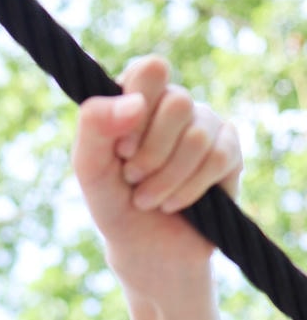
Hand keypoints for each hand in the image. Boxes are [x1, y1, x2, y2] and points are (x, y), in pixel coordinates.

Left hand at [72, 56, 241, 289]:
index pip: (150, 69)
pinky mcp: (229, 150)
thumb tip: (134, 102)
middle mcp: (174, 103)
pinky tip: (174, 204)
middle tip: (132, 178)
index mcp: (137, 97)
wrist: (146, 250)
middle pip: (177, 101)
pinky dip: (189, 188)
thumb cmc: (114, 203)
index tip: (121, 149)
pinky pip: (219, 158)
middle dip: (151, 152)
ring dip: (167, 177)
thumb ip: (94, 127)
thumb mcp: (90, 169)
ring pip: (198, 134)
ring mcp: (205, 124)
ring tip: (147, 199)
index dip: (137, 106)